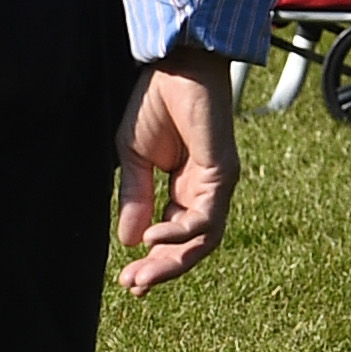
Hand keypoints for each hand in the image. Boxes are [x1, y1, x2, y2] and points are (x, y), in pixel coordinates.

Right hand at [110, 52, 237, 294]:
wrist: (175, 64)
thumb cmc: (156, 101)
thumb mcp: (134, 157)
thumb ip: (135, 198)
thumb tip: (130, 241)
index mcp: (184, 186)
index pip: (173, 235)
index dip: (152, 260)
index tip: (127, 281)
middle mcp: (204, 190)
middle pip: (190, 245)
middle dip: (161, 270)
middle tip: (132, 287)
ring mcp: (217, 184)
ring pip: (202, 240)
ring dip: (170, 261)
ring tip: (140, 276)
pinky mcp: (223, 173)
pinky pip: (205, 216)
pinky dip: (179, 231)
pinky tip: (153, 236)